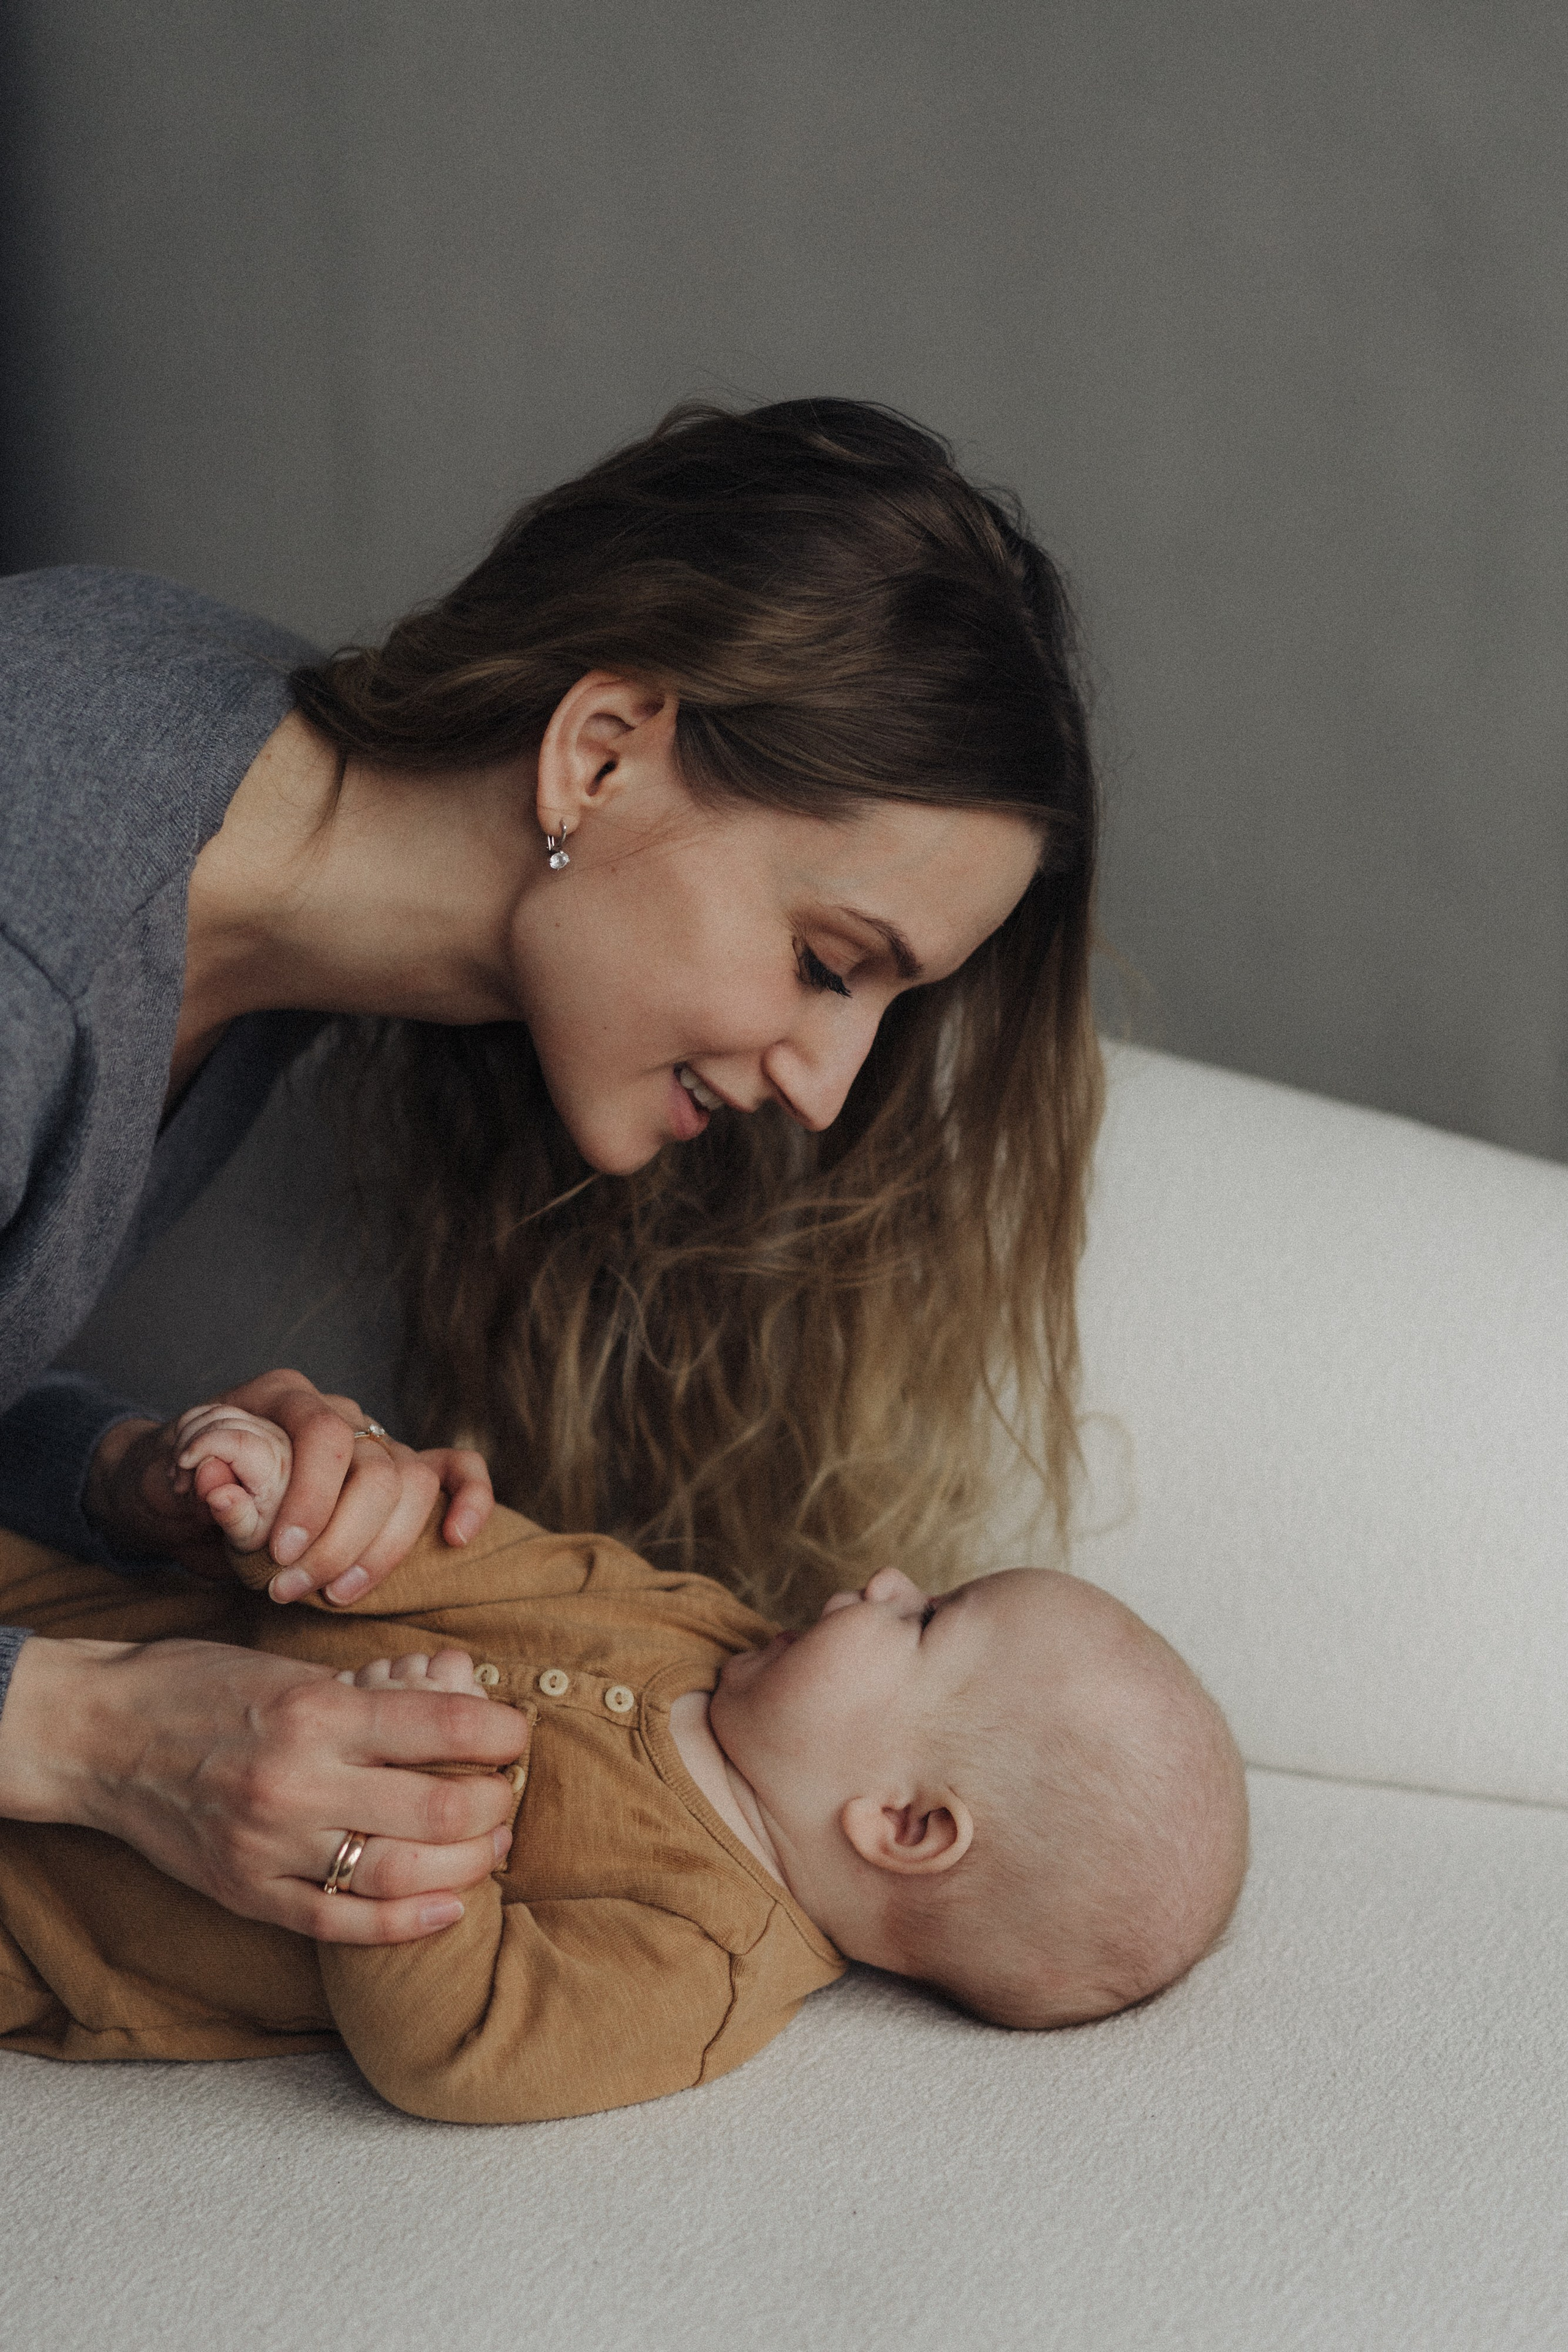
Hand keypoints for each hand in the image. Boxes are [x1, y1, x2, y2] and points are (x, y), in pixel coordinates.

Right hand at [0, 1633, 526, 1941]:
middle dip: (495, 1804)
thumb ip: (374, 1691)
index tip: (516, 1734)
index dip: (501, 1734)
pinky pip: (344, 1924)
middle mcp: (298, 1784)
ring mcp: (272, 1847)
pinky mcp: (249, 1894)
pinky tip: (447, 1906)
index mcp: (316, 1712)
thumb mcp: (292, 1667)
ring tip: (489, 1847)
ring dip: (467, 1866)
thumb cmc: (200, 1686)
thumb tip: (462, 1694)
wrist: (99, 1737)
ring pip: (403, 1875)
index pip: (445, 1728)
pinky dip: (408, 1922)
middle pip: (440, 1810)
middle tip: (507, 1795)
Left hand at [86, 1368, 493, 1604]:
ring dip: (381, 1549)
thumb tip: (221, 1488)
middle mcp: (340, 1411)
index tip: (280, 1553)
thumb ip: (191, 1477)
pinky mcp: (396, 1474)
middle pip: (377, 1467)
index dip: (312, 1496)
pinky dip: (470, 1499)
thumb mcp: (163, 1477)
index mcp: (284, 1396)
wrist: (179, 1491)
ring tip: (334, 1595)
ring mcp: (374, 1440)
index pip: (324, 1431)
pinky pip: (455, 1470)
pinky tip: (456, 1538)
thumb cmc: (174, 1483)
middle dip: (341, 1541)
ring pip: (415, 1482)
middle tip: (290, 1590)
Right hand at [169, 1401, 291, 1552]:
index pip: (240, 1440)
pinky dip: (191, 1429)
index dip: (204, 1445)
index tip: (182, 1466)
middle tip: (180, 1485)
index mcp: (278, 1468)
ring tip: (182, 1477)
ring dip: (188, 1439)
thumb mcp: (246, 1536)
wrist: (269, 1523)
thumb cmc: (256, 1531)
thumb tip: (218, 1495)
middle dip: (191, 1447)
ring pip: (217, 1414)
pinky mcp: (253, 1421)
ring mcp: (266, 1426)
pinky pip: (214, 1412)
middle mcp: (278, 1440)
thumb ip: (234, 1516)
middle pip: (224, 1423)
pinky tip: (185, 1459)